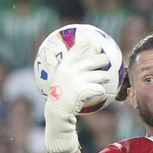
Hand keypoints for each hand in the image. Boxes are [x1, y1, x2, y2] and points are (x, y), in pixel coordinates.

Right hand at [42, 38, 114, 152]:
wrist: (58, 111)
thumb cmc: (56, 95)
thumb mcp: (53, 78)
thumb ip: (52, 64)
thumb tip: (45, 52)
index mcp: (63, 68)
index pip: (74, 53)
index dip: (82, 46)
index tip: (89, 41)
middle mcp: (71, 72)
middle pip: (92, 62)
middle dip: (102, 59)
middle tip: (106, 59)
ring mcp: (79, 81)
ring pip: (99, 76)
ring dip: (105, 77)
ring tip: (107, 78)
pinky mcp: (85, 90)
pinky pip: (99, 88)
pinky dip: (101, 91)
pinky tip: (102, 92)